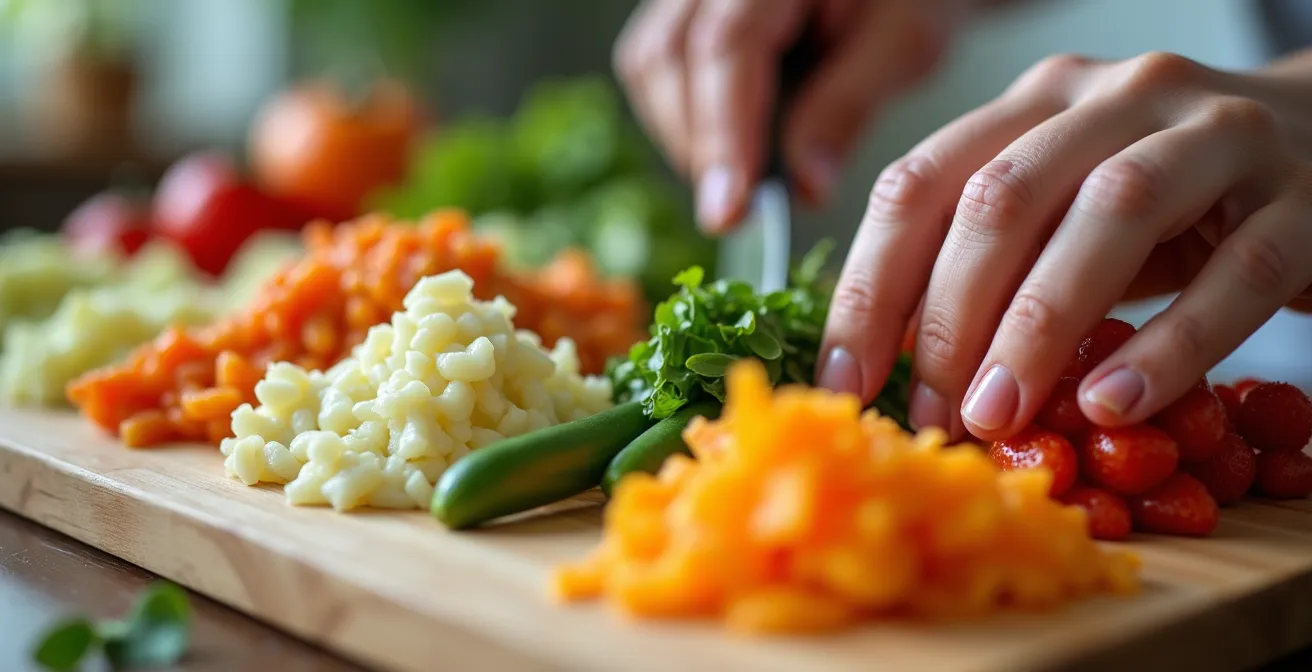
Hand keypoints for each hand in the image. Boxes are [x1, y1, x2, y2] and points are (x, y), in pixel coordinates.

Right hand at [613, 0, 964, 232]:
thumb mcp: (904, 43)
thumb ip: (848, 107)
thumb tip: (804, 186)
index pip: (725, 47)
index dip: (724, 133)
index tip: (732, 207)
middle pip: (668, 56)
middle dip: (698, 144)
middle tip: (735, 212)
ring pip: (651, 62)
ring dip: (683, 134)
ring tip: (735, 181)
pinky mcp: (689, 8)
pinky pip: (657, 61)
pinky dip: (682, 115)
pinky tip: (725, 148)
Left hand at [819, 51, 1311, 439]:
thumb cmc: (1168, 205)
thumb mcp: (1061, 219)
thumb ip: (988, 264)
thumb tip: (892, 360)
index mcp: (1035, 104)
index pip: (920, 183)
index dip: (870, 287)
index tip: (844, 381)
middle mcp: (1117, 97)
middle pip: (1002, 197)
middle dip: (949, 318)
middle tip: (933, 416)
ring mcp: (1217, 134)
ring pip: (1111, 213)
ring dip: (1039, 327)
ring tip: (999, 416)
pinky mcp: (1305, 197)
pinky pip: (1239, 271)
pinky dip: (1171, 343)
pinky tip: (1112, 404)